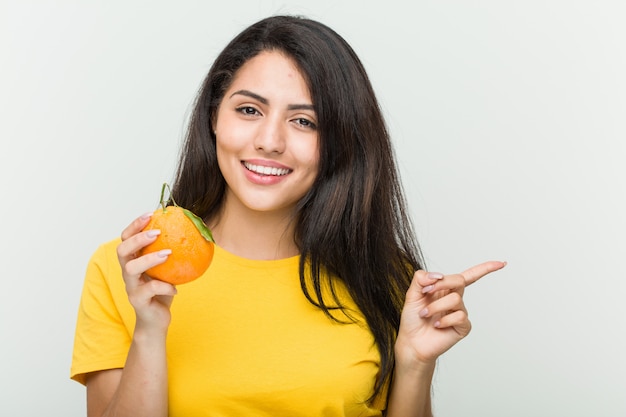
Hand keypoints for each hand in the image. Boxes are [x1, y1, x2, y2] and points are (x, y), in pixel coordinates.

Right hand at [117, 212, 177, 333]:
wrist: (156, 321)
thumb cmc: (163, 291)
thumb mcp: (169, 270)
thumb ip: (173, 253)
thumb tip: (196, 230)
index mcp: (133, 261)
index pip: (126, 238)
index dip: (135, 225)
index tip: (151, 214)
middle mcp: (127, 272)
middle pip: (122, 250)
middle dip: (138, 238)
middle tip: (157, 232)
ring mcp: (130, 287)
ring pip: (131, 269)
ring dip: (149, 259)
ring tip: (168, 254)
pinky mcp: (137, 301)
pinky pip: (150, 290)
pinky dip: (165, 287)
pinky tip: (176, 288)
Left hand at [394, 261, 505, 368]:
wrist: (412, 342)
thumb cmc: (413, 318)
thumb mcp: (412, 294)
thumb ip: (421, 279)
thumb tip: (438, 275)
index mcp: (446, 289)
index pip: (468, 276)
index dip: (485, 269)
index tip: (501, 263)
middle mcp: (455, 299)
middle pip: (459, 280)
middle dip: (442, 283)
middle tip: (426, 292)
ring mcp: (461, 312)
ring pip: (455, 299)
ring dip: (436, 306)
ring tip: (425, 314)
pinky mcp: (463, 326)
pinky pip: (459, 316)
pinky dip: (444, 320)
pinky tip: (437, 325)